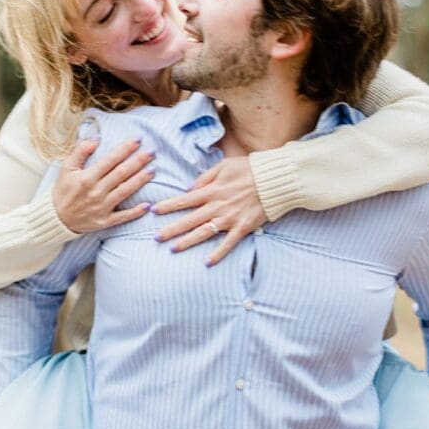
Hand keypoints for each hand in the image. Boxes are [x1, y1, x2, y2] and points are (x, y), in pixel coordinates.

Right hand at [53, 138, 153, 232]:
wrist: (55, 218)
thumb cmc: (63, 191)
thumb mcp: (66, 168)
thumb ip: (80, 151)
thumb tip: (97, 137)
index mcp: (87, 178)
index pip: (110, 160)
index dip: (125, 149)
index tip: (138, 140)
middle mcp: (96, 192)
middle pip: (121, 174)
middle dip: (138, 161)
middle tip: (152, 151)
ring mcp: (101, 208)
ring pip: (125, 191)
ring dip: (140, 180)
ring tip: (153, 170)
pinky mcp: (104, 221)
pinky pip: (122, 217)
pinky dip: (135, 212)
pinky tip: (148, 205)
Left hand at [151, 156, 265, 265]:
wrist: (275, 179)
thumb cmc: (250, 168)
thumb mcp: (224, 165)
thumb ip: (205, 177)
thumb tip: (189, 189)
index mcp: (212, 190)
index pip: (185, 200)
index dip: (168, 205)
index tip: (153, 210)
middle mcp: (217, 206)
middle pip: (190, 219)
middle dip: (171, 229)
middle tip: (155, 237)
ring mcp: (230, 218)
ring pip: (204, 232)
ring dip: (188, 241)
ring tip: (173, 249)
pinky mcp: (243, 227)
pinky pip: (228, 243)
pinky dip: (218, 253)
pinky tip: (207, 263)